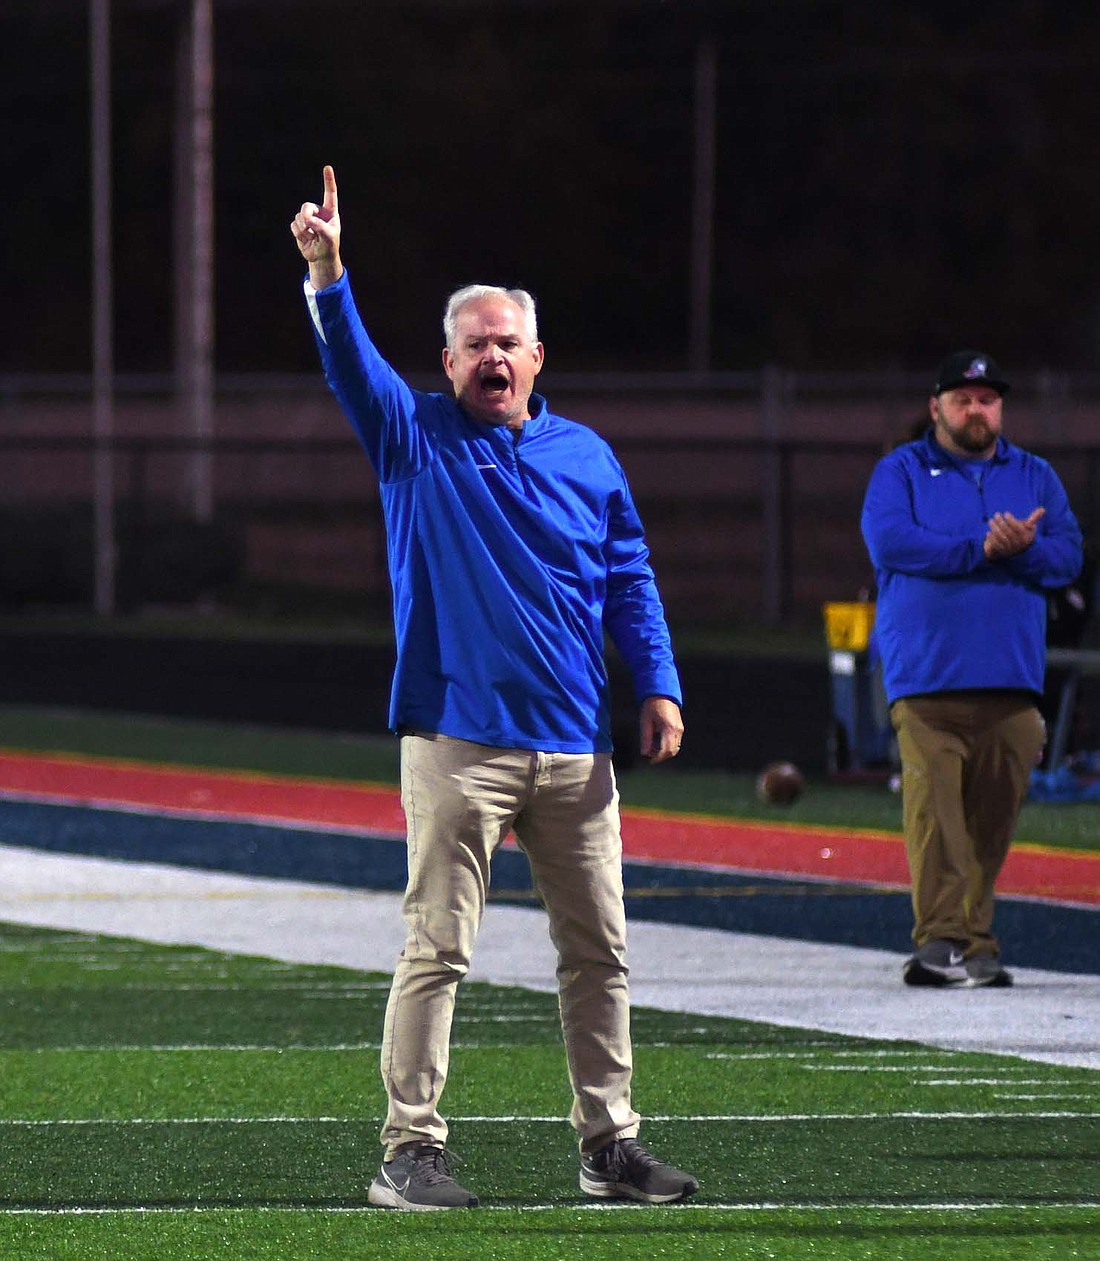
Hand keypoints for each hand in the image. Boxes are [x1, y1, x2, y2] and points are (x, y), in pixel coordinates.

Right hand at [291, 164, 342, 287]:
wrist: (320, 256)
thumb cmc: (329, 245)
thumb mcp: (329, 237)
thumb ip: (320, 227)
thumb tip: (308, 220)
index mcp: (330, 211)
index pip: (330, 194)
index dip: (328, 181)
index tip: (328, 167)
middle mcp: (318, 212)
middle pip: (306, 207)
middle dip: (306, 218)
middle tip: (310, 228)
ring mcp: (307, 217)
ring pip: (299, 217)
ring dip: (304, 231)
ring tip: (312, 238)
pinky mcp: (299, 225)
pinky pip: (294, 226)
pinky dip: (299, 235)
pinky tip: (306, 239)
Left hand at [639, 696, 683, 763]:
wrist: (662, 693)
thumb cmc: (652, 705)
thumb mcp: (645, 722)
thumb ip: (645, 739)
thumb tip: (645, 753)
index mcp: (668, 729)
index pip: (666, 750)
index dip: (658, 758)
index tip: (650, 761)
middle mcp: (677, 730)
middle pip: (672, 751)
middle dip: (662, 756)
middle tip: (650, 755)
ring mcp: (680, 729)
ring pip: (675, 747)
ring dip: (665, 751)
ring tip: (653, 748)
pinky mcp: (680, 727)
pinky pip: (676, 741)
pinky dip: (668, 745)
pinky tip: (658, 741)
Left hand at [983, 506, 1044, 559]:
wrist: (1012, 551)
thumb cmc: (1020, 535)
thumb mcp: (1028, 528)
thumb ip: (1034, 519)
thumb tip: (1042, 509)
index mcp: (1026, 538)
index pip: (1018, 528)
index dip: (1011, 520)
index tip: (1006, 513)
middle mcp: (1019, 544)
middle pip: (1008, 532)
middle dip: (1001, 522)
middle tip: (996, 514)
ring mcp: (1010, 549)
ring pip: (1001, 538)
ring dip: (994, 528)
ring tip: (990, 521)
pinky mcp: (1001, 552)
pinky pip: (995, 545)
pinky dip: (991, 538)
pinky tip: (988, 532)